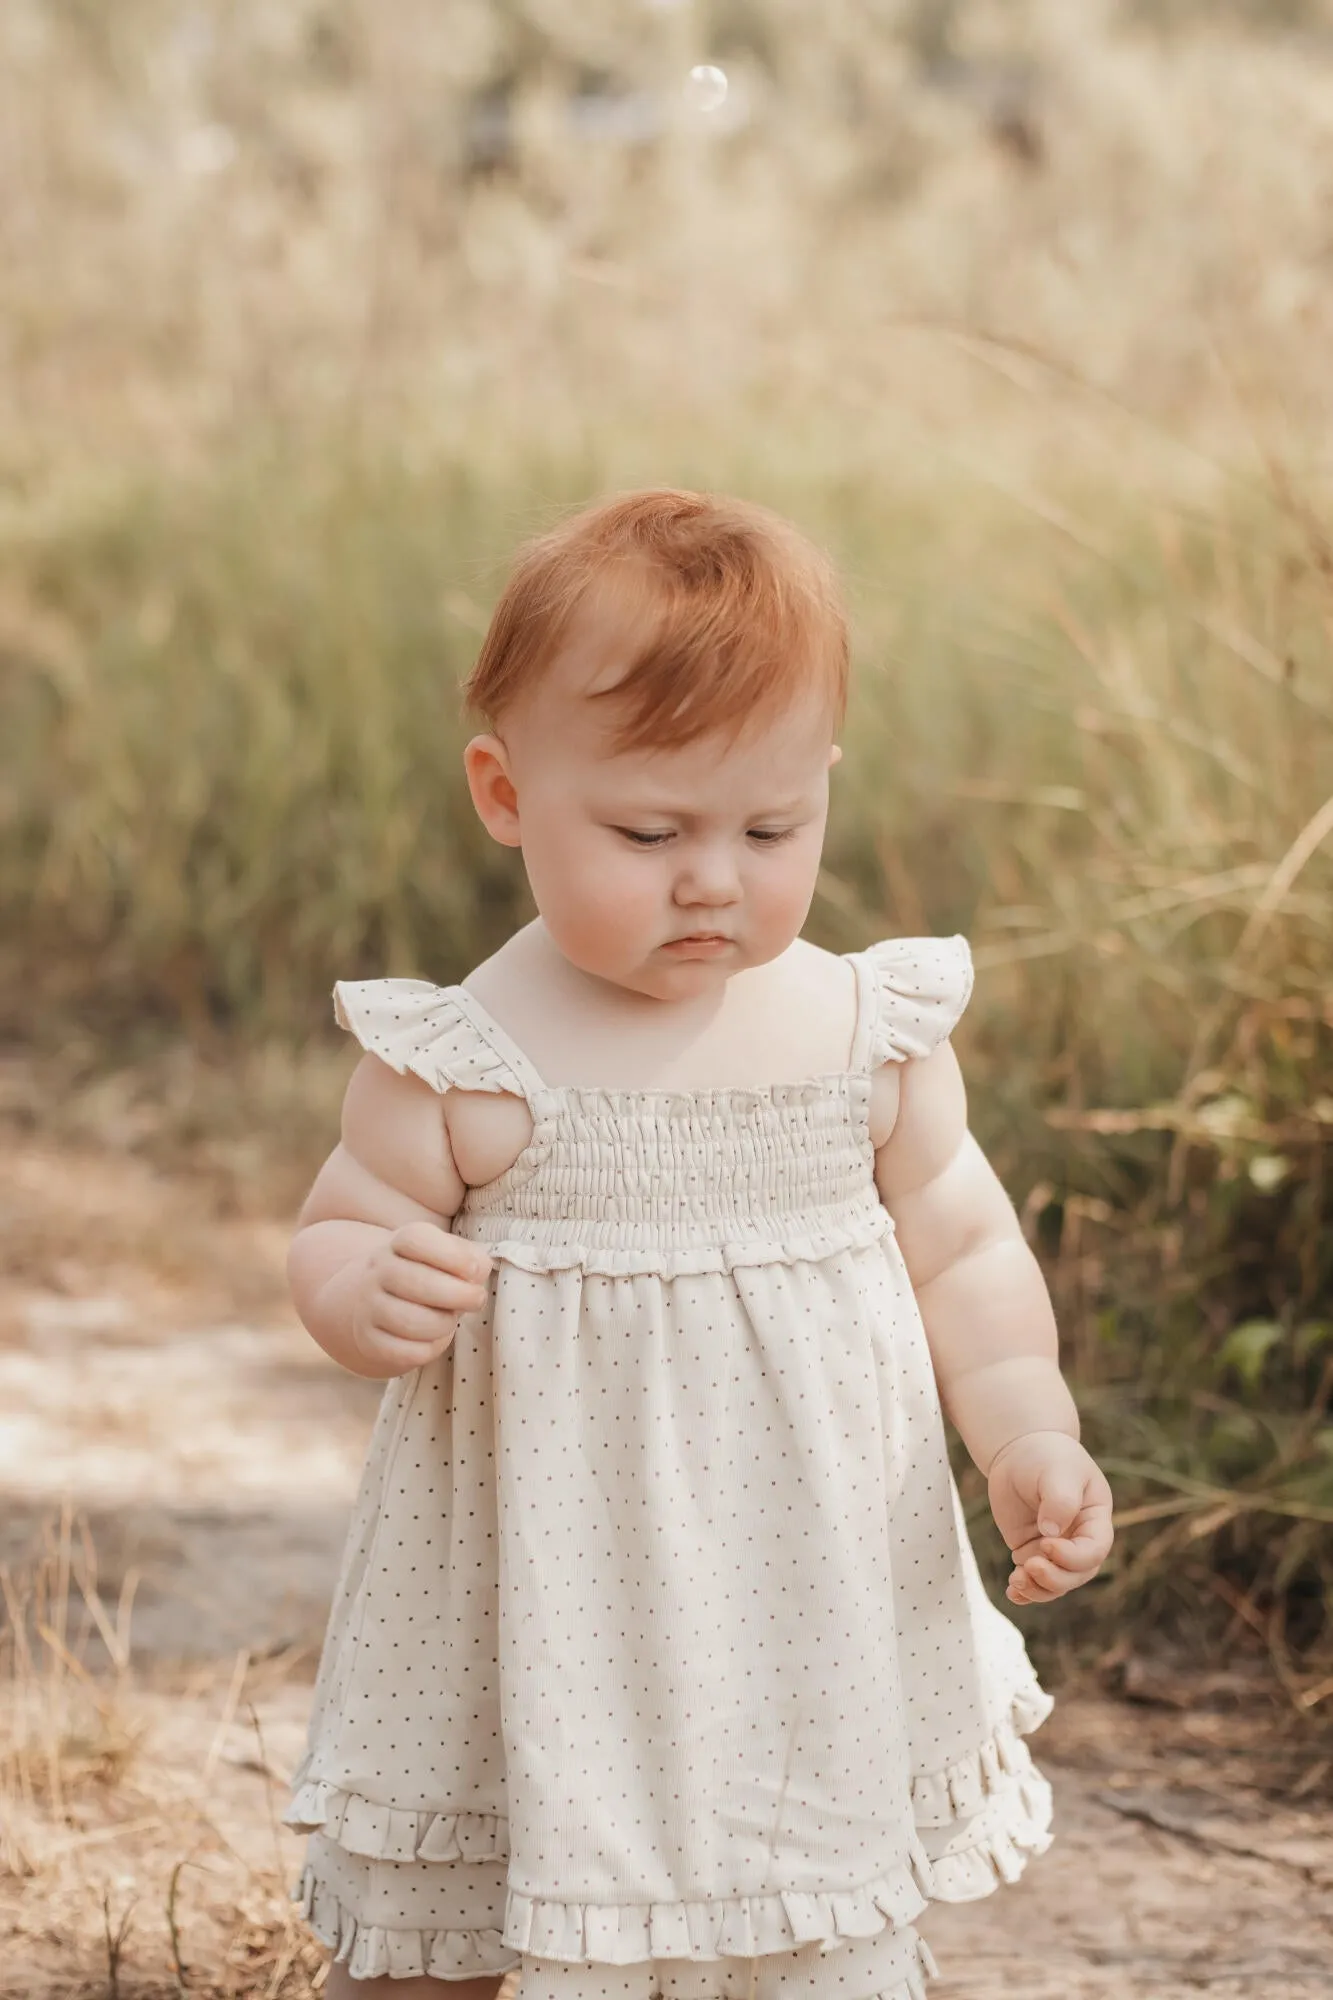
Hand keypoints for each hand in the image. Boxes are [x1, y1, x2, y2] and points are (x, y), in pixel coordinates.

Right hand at [351, 1223, 492, 1378]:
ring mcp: (369, 1307)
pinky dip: (428, 1349)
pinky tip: (433, 1339)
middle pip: (419, 1283)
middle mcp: (378, 1271)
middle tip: (476, 1299)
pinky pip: (404, 1351)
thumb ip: (469, 1256)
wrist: (373, 1300)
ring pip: (412, 1321)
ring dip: (444, 1324)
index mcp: (399, 1243)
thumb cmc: (424, 1274)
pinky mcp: (369, 1341)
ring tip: (451, 1319)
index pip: (417, 1240)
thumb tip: (479, 1270)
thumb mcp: (444, 1255)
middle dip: (458, 1295)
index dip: (453, 1255)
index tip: (474, 1270)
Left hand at [986, 1430, 1113, 1605]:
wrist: (1021, 1451)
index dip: (1073, 1556)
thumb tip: (1051, 1532)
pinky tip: (1013, 1592)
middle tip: (1029, 1566)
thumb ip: (1060, 1500)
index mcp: (1095, 1520)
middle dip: (1055, 1578)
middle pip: (1076, 1574)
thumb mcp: (1058, 1471)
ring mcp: (1055, 1548)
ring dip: (1038, 1589)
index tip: (1047, 1543)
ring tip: (1017, 1581)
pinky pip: (1033, 1579)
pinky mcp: (1032, 1550)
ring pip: (1055, 1583)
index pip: (1094, 1551)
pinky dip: (1024, 1590)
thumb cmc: (1048, 1456)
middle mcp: (1079, 1539)